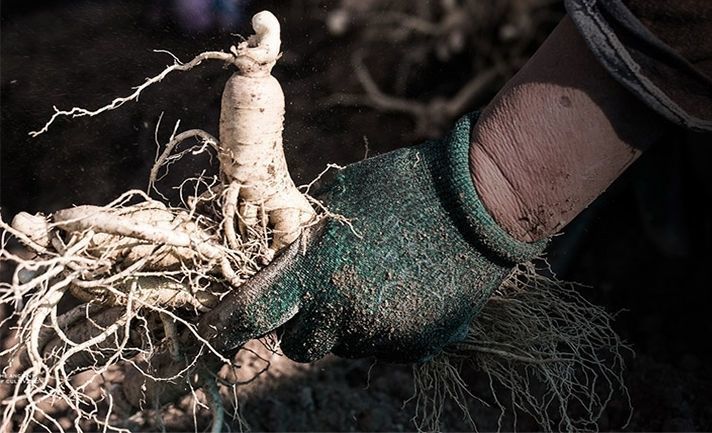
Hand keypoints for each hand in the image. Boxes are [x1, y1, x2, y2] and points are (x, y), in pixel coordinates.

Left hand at [198, 114, 544, 362]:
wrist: (481, 206)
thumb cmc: (405, 188)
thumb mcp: (342, 199)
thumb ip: (306, 240)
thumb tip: (283, 261)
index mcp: (317, 277)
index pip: (251, 317)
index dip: (227, 325)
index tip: (215, 329)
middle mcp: (345, 318)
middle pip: (299, 344)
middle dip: (301, 324)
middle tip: (324, 290)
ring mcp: (384, 340)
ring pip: (344, 345)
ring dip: (348, 322)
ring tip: (380, 277)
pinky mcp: (418, 348)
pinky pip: (382, 345)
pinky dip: (385, 326)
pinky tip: (407, 289)